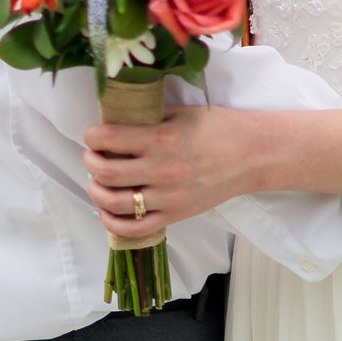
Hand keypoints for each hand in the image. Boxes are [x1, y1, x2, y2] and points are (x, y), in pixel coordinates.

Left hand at [82, 106, 261, 241]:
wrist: (252, 155)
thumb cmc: (217, 128)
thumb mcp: (179, 112)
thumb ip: (146, 117)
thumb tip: (113, 119)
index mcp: (160, 137)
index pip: (107, 139)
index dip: (92, 136)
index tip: (93, 135)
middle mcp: (161, 169)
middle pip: (104, 172)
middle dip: (89, 162)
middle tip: (92, 156)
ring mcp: (167, 197)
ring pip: (113, 202)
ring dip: (95, 191)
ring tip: (97, 181)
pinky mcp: (175, 216)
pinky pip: (134, 228)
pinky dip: (112, 222)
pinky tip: (107, 210)